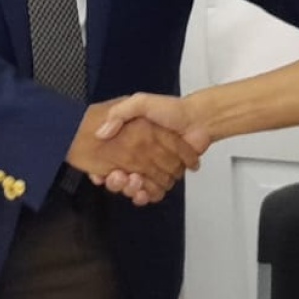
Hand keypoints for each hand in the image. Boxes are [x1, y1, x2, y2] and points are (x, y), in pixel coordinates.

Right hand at [67, 100, 201, 204]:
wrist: (198, 120)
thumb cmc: (170, 109)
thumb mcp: (141, 103)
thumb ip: (120, 113)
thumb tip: (101, 133)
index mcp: (127, 140)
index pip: (106, 161)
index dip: (101, 170)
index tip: (101, 174)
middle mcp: (136, 156)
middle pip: (118, 178)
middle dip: (116, 182)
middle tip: (121, 177)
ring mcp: (150, 168)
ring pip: (133, 188)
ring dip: (131, 189)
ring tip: (135, 182)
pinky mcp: (164, 177)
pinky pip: (151, 192)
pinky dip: (147, 195)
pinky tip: (145, 192)